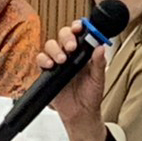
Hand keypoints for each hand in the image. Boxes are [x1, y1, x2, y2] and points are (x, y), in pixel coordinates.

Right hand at [36, 19, 108, 140]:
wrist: (80, 114)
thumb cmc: (90, 96)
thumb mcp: (98, 79)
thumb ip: (99, 63)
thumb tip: (101, 47)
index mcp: (83, 52)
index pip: (79, 33)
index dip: (78, 27)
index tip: (79, 28)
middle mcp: (69, 54)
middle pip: (63, 35)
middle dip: (66, 37)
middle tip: (71, 46)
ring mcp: (57, 62)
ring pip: (50, 45)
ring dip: (55, 49)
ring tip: (62, 60)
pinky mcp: (47, 72)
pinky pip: (40, 60)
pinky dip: (43, 60)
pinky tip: (50, 65)